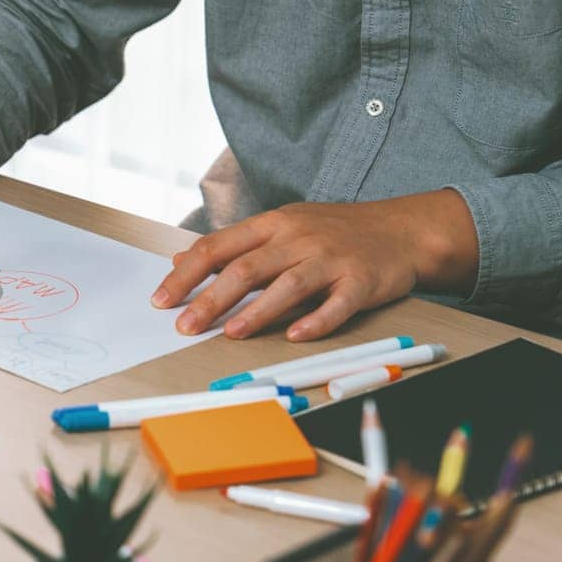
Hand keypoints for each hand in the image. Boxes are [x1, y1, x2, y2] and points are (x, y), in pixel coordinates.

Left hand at [151, 189, 478, 340]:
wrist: (401, 228)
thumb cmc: (332, 232)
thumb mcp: (279, 228)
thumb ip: (232, 247)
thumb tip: (180, 260)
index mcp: (271, 224)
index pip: (217, 247)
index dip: (186, 275)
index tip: (160, 300)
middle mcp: (298, 238)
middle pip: (246, 269)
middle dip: (211, 299)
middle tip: (185, 326)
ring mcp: (331, 258)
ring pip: (288, 285)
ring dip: (257, 311)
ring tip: (231, 333)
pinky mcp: (362, 280)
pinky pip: (338, 303)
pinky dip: (316, 321)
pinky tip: (295, 336)